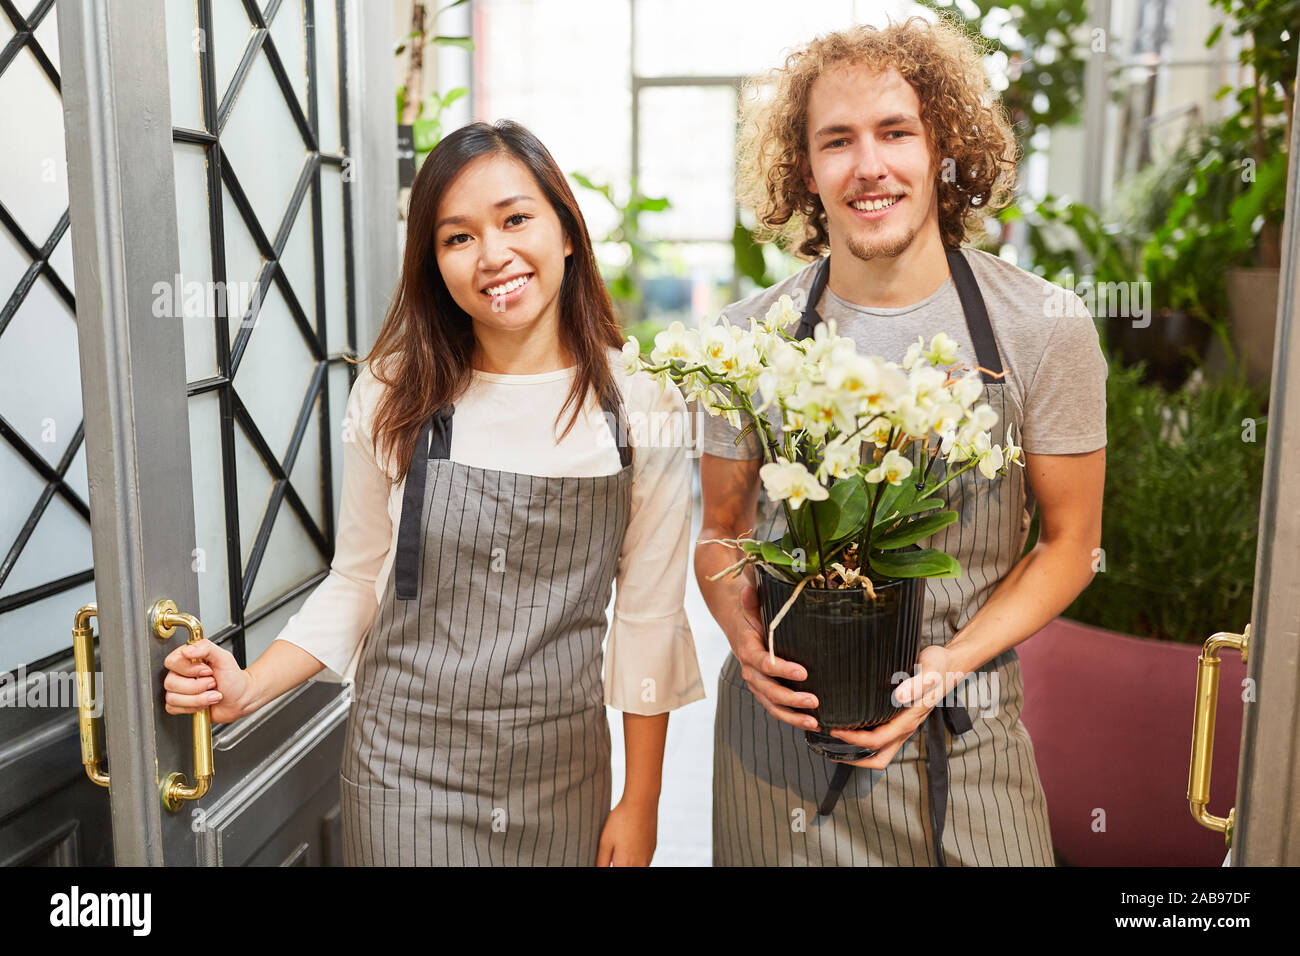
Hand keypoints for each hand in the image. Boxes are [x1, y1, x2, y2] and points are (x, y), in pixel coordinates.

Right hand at [162, 638, 252, 724]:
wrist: (241, 698)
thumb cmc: (233, 678)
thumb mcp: (224, 657)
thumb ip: (206, 648)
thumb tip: (187, 650)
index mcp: (188, 658)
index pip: (171, 661)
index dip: (189, 669)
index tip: (207, 670)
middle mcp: (181, 674)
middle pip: (170, 682)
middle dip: (197, 686)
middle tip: (212, 683)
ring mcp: (179, 690)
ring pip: (172, 697)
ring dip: (198, 698)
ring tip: (211, 694)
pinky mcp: (180, 705)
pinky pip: (173, 708)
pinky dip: (193, 707)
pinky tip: (204, 702)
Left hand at [596, 797, 657, 865]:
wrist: (641, 803)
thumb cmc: (621, 820)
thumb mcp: (605, 841)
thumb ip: (602, 862)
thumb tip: (599, 869)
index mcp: (624, 864)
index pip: (615, 872)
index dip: (610, 864)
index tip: (608, 859)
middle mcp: (639, 864)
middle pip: (626, 869)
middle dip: (618, 863)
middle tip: (613, 852)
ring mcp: (648, 857)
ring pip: (636, 867)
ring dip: (627, 862)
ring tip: (621, 846)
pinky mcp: (653, 849)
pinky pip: (643, 860)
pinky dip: (636, 857)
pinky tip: (630, 843)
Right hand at [724, 582, 819, 732]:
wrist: (738, 628)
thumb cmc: (750, 616)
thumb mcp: (750, 607)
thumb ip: (751, 600)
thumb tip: (749, 588)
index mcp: (748, 649)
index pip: (763, 663)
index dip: (781, 669)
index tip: (803, 672)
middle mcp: (749, 671)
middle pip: (768, 690)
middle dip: (791, 698)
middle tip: (814, 700)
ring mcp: (756, 684)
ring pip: (772, 705)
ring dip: (792, 715)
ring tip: (814, 721)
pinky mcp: (764, 691)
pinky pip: (775, 708)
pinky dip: (791, 718)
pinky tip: (811, 723)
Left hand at [827, 644, 963, 769]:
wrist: (950, 664)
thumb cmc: (939, 667)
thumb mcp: (930, 671)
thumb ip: (917, 683)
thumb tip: (899, 696)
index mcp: (909, 719)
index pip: (878, 740)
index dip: (854, 740)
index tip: (835, 731)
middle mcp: (905, 727)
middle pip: (879, 757)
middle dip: (854, 758)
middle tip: (829, 750)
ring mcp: (903, 725)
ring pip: (880, 751)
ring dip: (858, 752)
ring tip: (833, 744)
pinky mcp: (900, 718)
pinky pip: (881, 738)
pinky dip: (863, 740)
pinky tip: (849, 727)